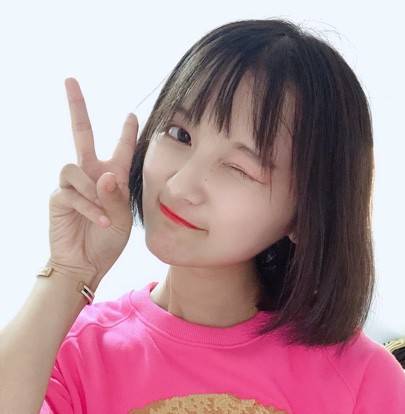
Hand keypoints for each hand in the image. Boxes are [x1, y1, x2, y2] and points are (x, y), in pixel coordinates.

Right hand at [48, 78, 137, 284]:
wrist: (87, 263)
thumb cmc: (108, 240)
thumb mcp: (123, 218)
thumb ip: (118, 196)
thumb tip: (105, 174)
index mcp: (112, 177)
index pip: (119, 149)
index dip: (125, 132)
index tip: (131, 115)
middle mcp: (91, 176)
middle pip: (81, 134)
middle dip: (77, 108)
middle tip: (70, 80)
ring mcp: (73, 186)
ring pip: (74, 167)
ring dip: (92, 190)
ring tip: (105, 213)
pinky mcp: (59, 198)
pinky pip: (72, 193)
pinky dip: (90, 208)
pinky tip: (101, 222)